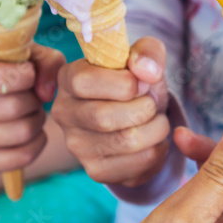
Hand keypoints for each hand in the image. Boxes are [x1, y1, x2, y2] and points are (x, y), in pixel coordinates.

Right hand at [0, 45, 63, 171]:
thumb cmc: (0, 70)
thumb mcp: (20, 54)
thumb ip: (43, 61)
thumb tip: (46, 93)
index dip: (27, 76)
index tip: (29, 74)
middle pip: (13, 107)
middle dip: (33, 100)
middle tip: (32, 96)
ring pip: (21, 132)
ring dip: (37, 120)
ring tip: (31, 111)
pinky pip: (22, 157)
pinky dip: (38, 142)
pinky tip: (32, 131)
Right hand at [52, 37, 170, 187]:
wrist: (140, 115)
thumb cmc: (136, 82)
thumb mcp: (143, 58)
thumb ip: (147, 52)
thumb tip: (146, 71)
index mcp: (67, 79)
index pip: (83, 82)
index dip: (124, 82)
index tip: (142, 82)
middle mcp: (64, 114)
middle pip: (104, 117)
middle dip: (144, 107)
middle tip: (153, 101)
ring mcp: (77, 146)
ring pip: (126, 141)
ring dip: (157, 127)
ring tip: (157, 118)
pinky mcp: (98, 170)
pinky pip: (140, 162)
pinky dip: (159, 148)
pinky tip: (153, 138)